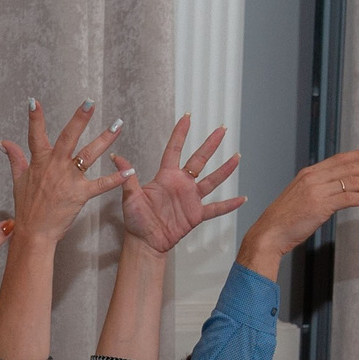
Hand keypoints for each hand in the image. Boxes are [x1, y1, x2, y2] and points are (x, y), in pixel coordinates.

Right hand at [0, 100, 133, 243]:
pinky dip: (115, 179)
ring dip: (104, 139)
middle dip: (79, 119)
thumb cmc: (27, 207)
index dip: (34, 118)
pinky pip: (101, 185)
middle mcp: (55, 166)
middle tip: (90, 103)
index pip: (35, 134)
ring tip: (118, 125)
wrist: (34, 232)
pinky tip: (129, 172)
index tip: (34, 102)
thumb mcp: (18, 179)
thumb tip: (3, 142)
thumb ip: (14, 157)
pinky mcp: (80, 194)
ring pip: (88, 154)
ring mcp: (68, 179)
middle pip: (68, 137)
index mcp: (40, 161)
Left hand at [115, 114, 242, 254]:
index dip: (180, 134)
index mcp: (166, 177)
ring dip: (224, 170)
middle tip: (222, 129)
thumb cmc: (136, 220)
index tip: (187, 117)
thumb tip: (117, 157)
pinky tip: (242, 198)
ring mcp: (190, 199)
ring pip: (211, 180)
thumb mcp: (130, 197)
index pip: (174, 150)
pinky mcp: (196, 214)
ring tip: (237, 157)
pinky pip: (216, 208)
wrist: (145, 242)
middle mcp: (181, 184)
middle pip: (199, 160)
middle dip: (210, 144)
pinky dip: (229, 204)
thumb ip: (128, 178)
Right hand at [238, 149, 358, 272]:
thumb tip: (334, 192)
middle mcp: (313, 178)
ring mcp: (317, 191)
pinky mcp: (321, 206)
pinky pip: (348, 199)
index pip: (339, 159)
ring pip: (352, 182)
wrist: (269, 233)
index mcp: (308, 174)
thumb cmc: (282, 221)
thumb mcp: (299, 198)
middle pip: (350, 168)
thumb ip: (316, 191)